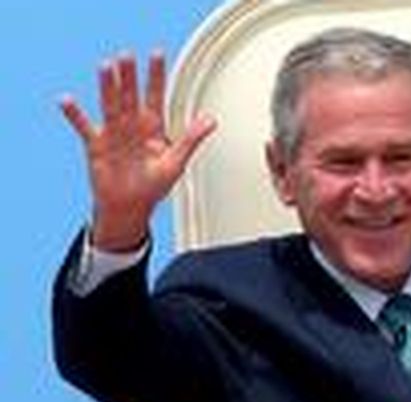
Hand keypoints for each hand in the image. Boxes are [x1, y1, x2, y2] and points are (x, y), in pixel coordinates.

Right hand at [59, 50, 215, 250]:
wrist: (131, 206)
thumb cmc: (154, 185)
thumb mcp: (176, 162)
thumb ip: (191, 139)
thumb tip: (211, 120)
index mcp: (153, 127)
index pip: (155, 95)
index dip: (156, 75)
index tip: (157, 53)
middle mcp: (132, 125)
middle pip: (130, 95)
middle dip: (130, 76)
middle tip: (128, 55)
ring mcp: (114, 132)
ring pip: (110, 104)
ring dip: (108, 86)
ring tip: (105, 66)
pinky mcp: (96, 144)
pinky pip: (84, 127)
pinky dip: (75, 115)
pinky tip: (67, 100)